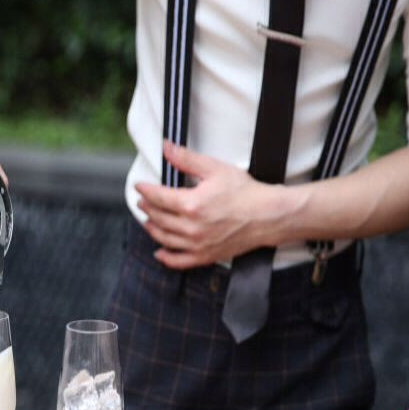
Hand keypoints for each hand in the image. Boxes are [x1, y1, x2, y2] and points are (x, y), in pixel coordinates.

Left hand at [136, 141, 284, 268]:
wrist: (268, 216)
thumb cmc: (246, 193)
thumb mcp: (215, 169)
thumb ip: (187, 159)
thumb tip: (167, 148)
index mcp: (191, 204)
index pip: (158, 197)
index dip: (145, 190)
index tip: (140, 186)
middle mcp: (191, 227)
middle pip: (158, 218)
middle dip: (147, 208)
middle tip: (142, 201)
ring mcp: (198, 244)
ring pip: (164, 238)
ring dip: (152, 229)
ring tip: (148, 220)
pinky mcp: (206, 256)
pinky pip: (179, 261)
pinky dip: (166, 257)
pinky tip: (159, 252)